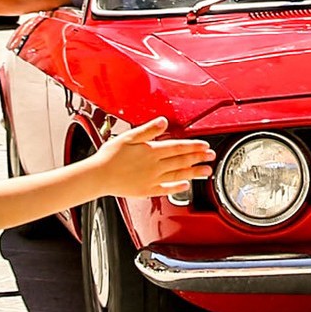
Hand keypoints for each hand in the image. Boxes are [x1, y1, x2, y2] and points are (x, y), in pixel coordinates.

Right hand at [89, 117, 214, 197]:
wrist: (99, 176)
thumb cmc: (110, 156)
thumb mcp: (128, 137)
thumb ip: (148, 130)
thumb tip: (163, 121)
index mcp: (151, 151)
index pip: (178, 147)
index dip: (193, 146)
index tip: (205, 145)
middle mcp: (155, 166)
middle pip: (182, 161)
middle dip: (199, 158)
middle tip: (211, 157)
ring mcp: (152, 179)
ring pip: (178, 175)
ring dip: (194, 173)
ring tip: (206, 172)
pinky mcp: (147, 190)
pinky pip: (166, 189)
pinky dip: (177, 187)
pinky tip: (186, 186)